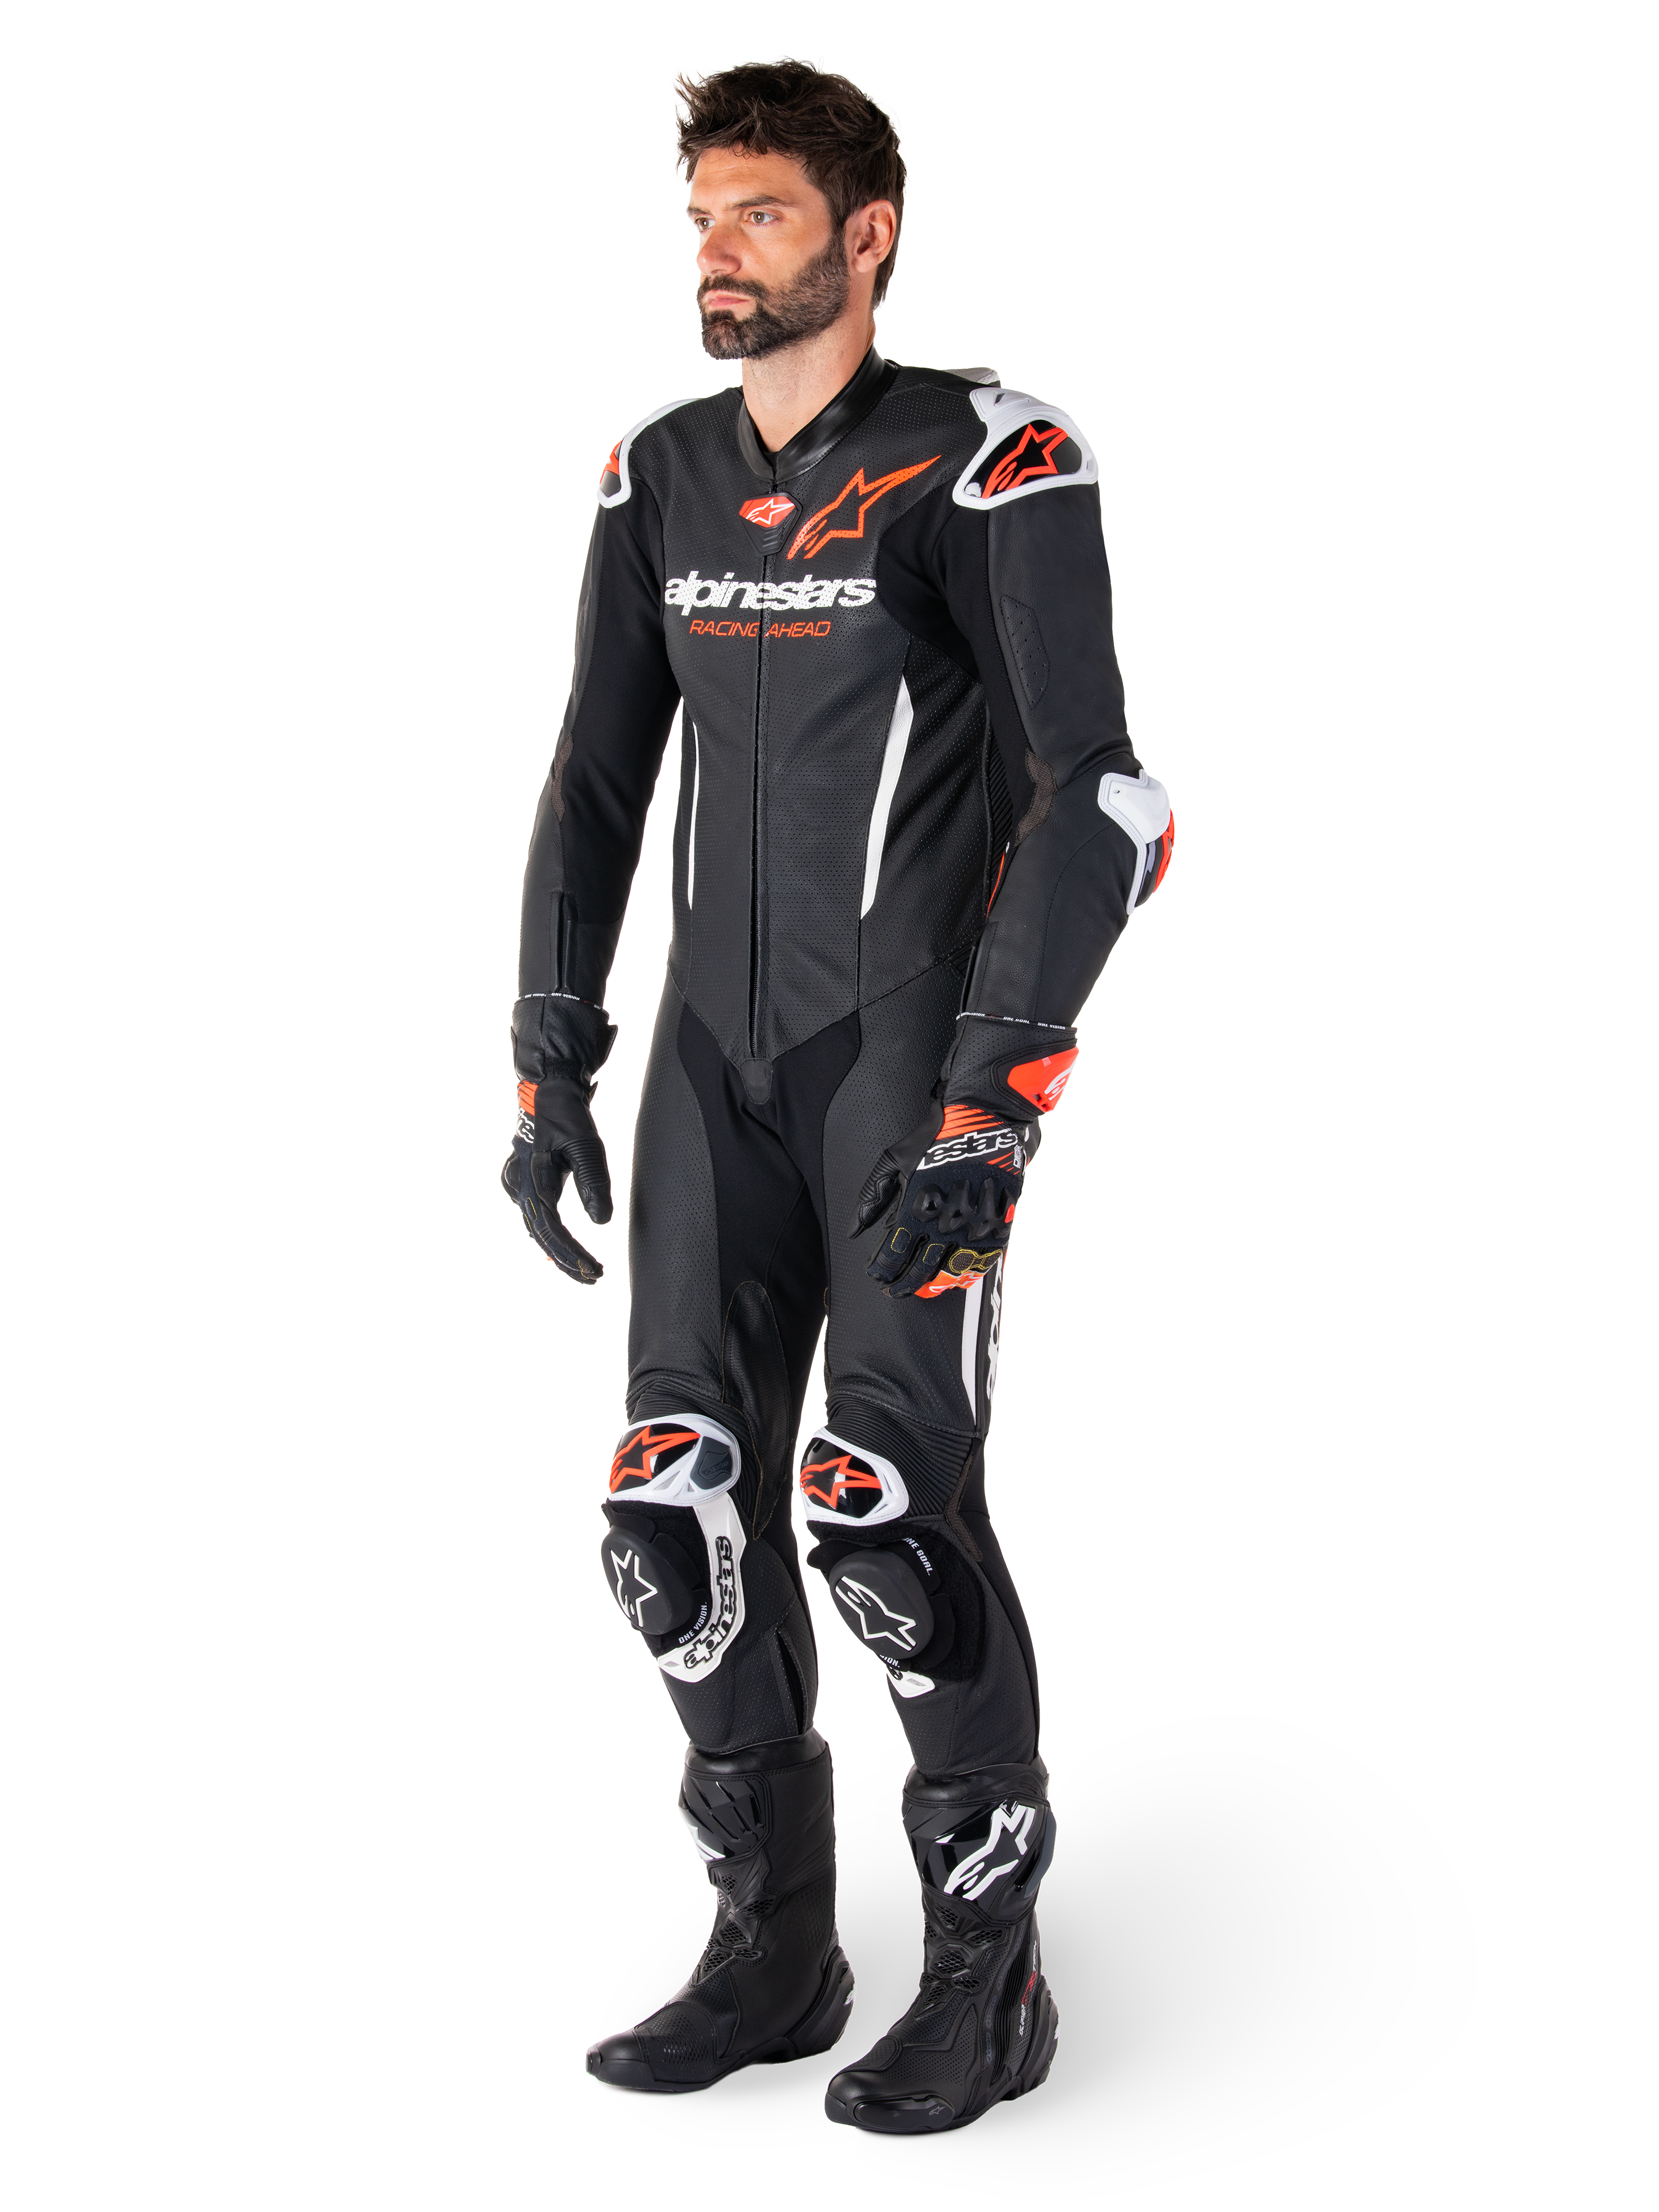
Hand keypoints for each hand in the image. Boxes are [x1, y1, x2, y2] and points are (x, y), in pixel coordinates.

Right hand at [503, 994, 616, 1284]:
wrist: (547, 1091)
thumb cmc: (566, 1115)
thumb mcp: (585, 1144)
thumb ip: (592, 1180)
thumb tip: (602, 1220)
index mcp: (532, 1178)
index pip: (552, 1227)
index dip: (572, 1252)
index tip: (595, 1269)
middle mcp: (520, 1186)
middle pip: (543, 1234)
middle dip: (567, 1259)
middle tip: (593, 1278)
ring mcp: (520, 1185)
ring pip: (539, 1229)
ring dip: (561, 1251)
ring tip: (586, 1271)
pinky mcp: (526, 1184)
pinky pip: (539, 1218)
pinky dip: (555, 1235)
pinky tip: (570, 1250)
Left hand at [850, 1101, 1037, 1298]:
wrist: (984, 1121)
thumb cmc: (934, 1139)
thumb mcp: (893, 1161)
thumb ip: (871, 1197)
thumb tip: (853, 1230)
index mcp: (916, 1210)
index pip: (892, 1256)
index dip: (880, 1271)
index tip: (875, 1274)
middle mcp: (944, 1224)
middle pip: (918, 1271)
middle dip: (901, 1285)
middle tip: (892, 1290)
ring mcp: (973, 1228)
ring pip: (950, 1273)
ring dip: (933, 1286)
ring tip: (921, 1291)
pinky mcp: (997, 1225)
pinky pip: (981, 1262)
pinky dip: (966, 1275)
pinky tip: (955, 1279)